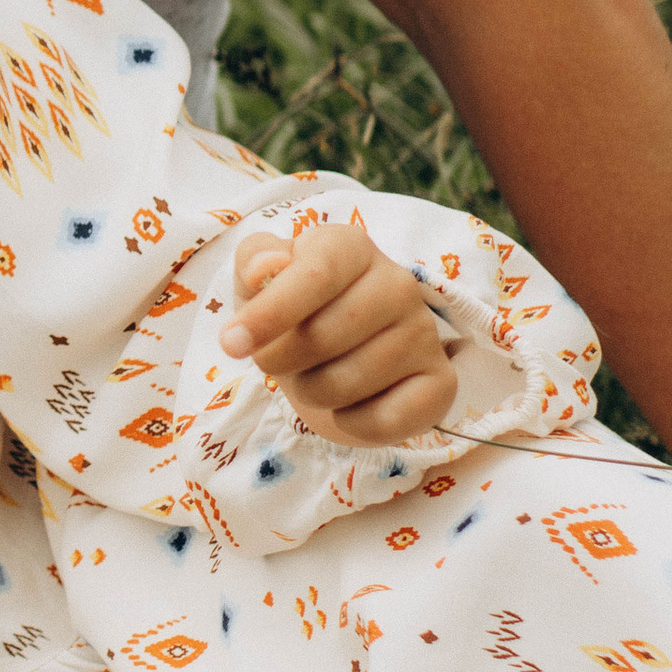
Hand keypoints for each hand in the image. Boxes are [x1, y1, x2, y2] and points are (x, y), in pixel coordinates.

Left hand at [226, 220, 457, 444]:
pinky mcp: (440, 382)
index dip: (269, 313)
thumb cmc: (292, 310)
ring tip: (316, 376)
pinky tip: (351, 404)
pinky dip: (351, 424)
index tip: (231, 344)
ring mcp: (425, 333)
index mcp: (351, 247)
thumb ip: (255, 262)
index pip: (315, 275)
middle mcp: (398, 283)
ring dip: (312, 392)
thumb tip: (266, 266)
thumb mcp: (259, 280)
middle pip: (324, 336)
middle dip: (282, 361)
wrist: (338, 355)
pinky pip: (384, 421)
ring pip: (347, 383)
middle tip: (279, 360)